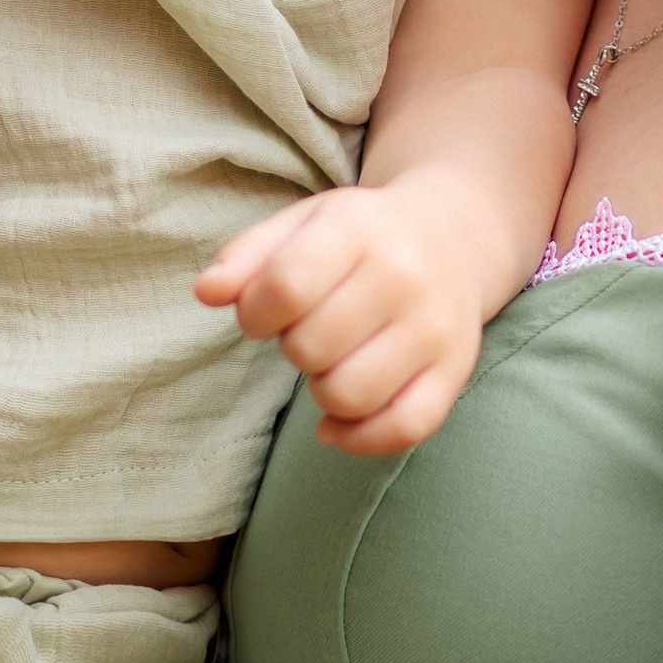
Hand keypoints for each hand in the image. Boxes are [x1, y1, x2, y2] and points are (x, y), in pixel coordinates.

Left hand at [196, 170, 484, 454]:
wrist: (452, 237)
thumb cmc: (359, 237)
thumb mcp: (302, 224)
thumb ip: (247, 255)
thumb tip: (206, 292)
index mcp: (358, 229)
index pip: (286, 287)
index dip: (254, 314)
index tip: (262, 314)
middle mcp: (405, 276)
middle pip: (311, 348)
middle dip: (292, 348)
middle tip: (308, 331)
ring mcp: (435, 328)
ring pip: (350, 395)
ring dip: (322, 391)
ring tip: (331, 363)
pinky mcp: (455, 371)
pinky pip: (404, 429)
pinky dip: (359, 438)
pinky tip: (337, 424)